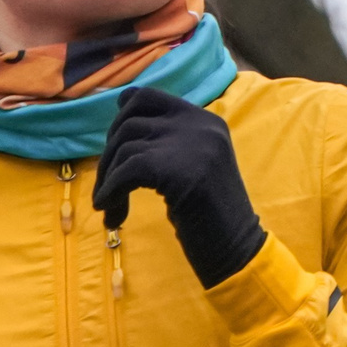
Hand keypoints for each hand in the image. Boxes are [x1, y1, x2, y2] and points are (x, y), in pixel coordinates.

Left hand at [94, 86, 266, 288]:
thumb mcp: (192, 167)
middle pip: (130, 119)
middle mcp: (200, 124)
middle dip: (109, 153)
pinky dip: (111, 191)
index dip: (122, 115)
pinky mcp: (180, 169)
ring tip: (110, 210)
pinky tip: (111, 213)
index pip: (148, 95)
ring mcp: (192, 144)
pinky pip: (127, 171)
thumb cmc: (210, 217)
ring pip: (125, 146)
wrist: (237, 251)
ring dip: (108, 179)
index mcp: (205, 121)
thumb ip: (167, 144)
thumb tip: (116, 132)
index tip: (115, 146)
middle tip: (108, 185)